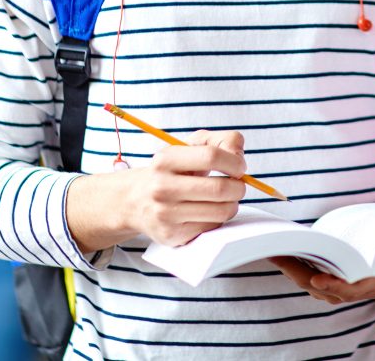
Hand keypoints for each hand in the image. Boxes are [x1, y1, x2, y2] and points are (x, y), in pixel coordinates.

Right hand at [67, 129, 246, 251]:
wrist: (134, 201)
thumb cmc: (171, 171)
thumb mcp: (188, 147)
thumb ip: (219, 140)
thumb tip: (239, 153)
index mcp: (166, 159)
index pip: (212, 156)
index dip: (234, 161)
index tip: (239, 167)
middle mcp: (162, 187)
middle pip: (220, 188)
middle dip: (239, 187)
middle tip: (238, 185)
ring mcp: (165, 213)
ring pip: (221, 211)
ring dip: (233, 204)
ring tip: (227, 198)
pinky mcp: (171, 234)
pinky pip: (212, 227)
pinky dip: (219, 218)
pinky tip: (210, 211)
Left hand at [271, 238, 374, 303]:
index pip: (355, 289)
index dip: (337, 285)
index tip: (321, 278)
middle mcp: (359, 287)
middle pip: (323, 286)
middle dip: (301, 273)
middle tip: (281, 254)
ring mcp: (345, 284)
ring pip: (312, 281)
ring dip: (292, 267)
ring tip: (273, 247)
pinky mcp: (336, 275)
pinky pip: (311, 273)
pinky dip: (295, 263)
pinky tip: (281, 248)